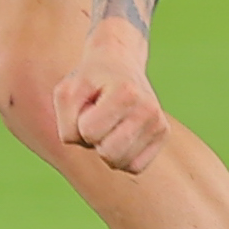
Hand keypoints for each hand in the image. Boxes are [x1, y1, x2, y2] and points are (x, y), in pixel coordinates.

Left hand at [51, 17, 169, 175]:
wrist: (118, 61)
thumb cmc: (88, 80)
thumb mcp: (66, 93)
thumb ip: (66, 126)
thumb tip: (93, 150)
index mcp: (126, 93)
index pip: (88, 132)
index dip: (78, 122)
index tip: (87, 103)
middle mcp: (148, 109)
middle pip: (108, 154)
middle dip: (92, 139)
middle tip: (97, 117)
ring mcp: (159, 123)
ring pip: (122, 163)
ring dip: (106, 148)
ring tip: (109, 123)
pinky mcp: (163, 134)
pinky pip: (135, 167)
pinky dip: (121, 157)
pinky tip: (119, 135)